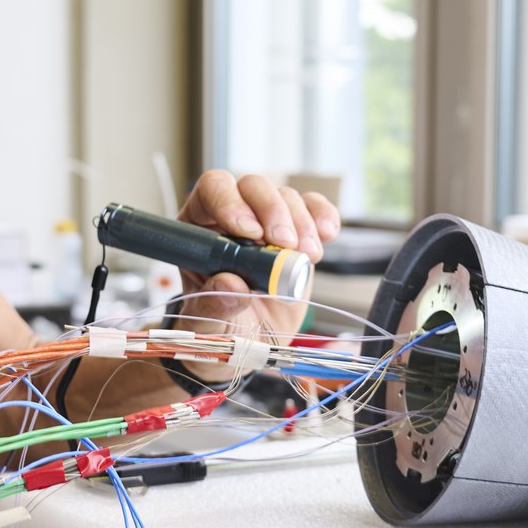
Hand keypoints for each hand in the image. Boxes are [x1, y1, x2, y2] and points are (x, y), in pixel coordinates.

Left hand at [170, 169, 340, 358]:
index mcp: (200, 229)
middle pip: (252, 187)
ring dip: (301, 222)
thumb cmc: (223, 326)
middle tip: (284, 243)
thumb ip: (212, 306)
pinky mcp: (298, 231)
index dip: (230, 202)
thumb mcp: (209, 325)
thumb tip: (230, 284)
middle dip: (272, 210)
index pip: (212, 190)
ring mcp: (267, 221)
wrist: (253, 340)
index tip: (249, 232)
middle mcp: (233, 216)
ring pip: (286, 196)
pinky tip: (327, 235)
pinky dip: (323, 216)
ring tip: (307, 257)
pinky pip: (314, 208)